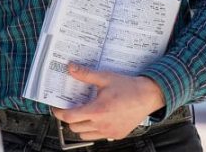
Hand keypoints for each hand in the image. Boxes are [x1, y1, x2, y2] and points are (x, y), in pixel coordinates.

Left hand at [50, 64, 165, 140]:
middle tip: (71, 108)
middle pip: (74, 127)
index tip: (56, 108)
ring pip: (85, 135)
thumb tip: (71, 68)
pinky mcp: (116, 135)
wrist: (148, 96)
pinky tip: (97, 118)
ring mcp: (109, 132)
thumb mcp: (105, 78)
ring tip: (84, 114)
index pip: (70, 117)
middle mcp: (102, 124)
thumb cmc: (128, 87)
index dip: (59, 113)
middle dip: (70, 118)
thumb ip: (86, 75)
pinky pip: (98, 136)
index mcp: (97, 110)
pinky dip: (93, 130)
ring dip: (81, 126)